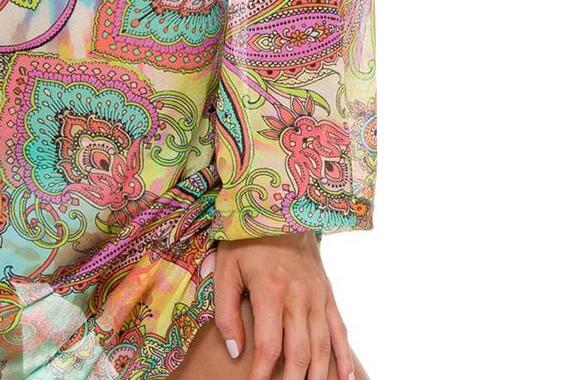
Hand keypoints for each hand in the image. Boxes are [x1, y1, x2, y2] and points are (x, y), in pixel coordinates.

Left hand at [213, 231, 354, 379]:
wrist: (280, 206)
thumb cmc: (246, 239)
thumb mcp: (225, 269)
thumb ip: (227, 311)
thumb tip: (236, 352)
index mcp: (271, 289)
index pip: (269, 346)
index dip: (262, 375)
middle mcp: (299, 294)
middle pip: (299, 352)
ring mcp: (318, 295)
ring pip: (322, 346)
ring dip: (317, 377)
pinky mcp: (328, 293)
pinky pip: (340, 330)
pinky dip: (344, 357)